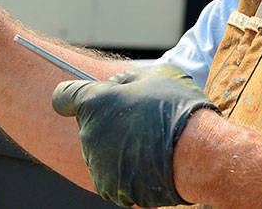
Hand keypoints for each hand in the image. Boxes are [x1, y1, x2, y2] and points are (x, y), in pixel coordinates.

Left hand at [52, 64, 216, 207]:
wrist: (198, 154)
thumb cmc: (178, 108)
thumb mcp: (155, 74)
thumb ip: (127, 77)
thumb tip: (117, 83)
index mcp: (93, 102)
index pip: (62, 97)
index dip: (72, 98)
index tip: (83, 101)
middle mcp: (88, 133)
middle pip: (88, 127)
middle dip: (107, 124)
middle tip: (138, 124)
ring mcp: (97, 164)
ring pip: (100, 153)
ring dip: (117, 150)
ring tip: (149, 145)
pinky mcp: (110, 187)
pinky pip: (111, 177)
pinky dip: (125, 173)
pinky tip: (148, 165)